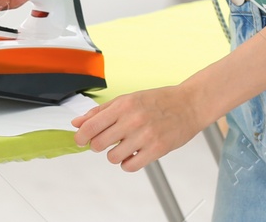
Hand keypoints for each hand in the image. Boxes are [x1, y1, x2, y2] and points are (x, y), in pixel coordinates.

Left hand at [70, 84, 209, 171]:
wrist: (188, 104)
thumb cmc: (157, 101)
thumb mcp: (127, 99)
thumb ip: (100, 112)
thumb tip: (77, 123)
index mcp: (123, 105)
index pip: (91, 126)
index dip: (81, 136)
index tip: (80, 140)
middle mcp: (133, 120)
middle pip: (98, 144)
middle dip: (97, 145)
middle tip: (106, 141)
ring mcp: (145, 136)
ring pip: (113, 158)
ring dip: (114, 155)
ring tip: (123, 146)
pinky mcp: (157, 150)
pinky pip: (130, 166)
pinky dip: (127, 163)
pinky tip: (133, 154)